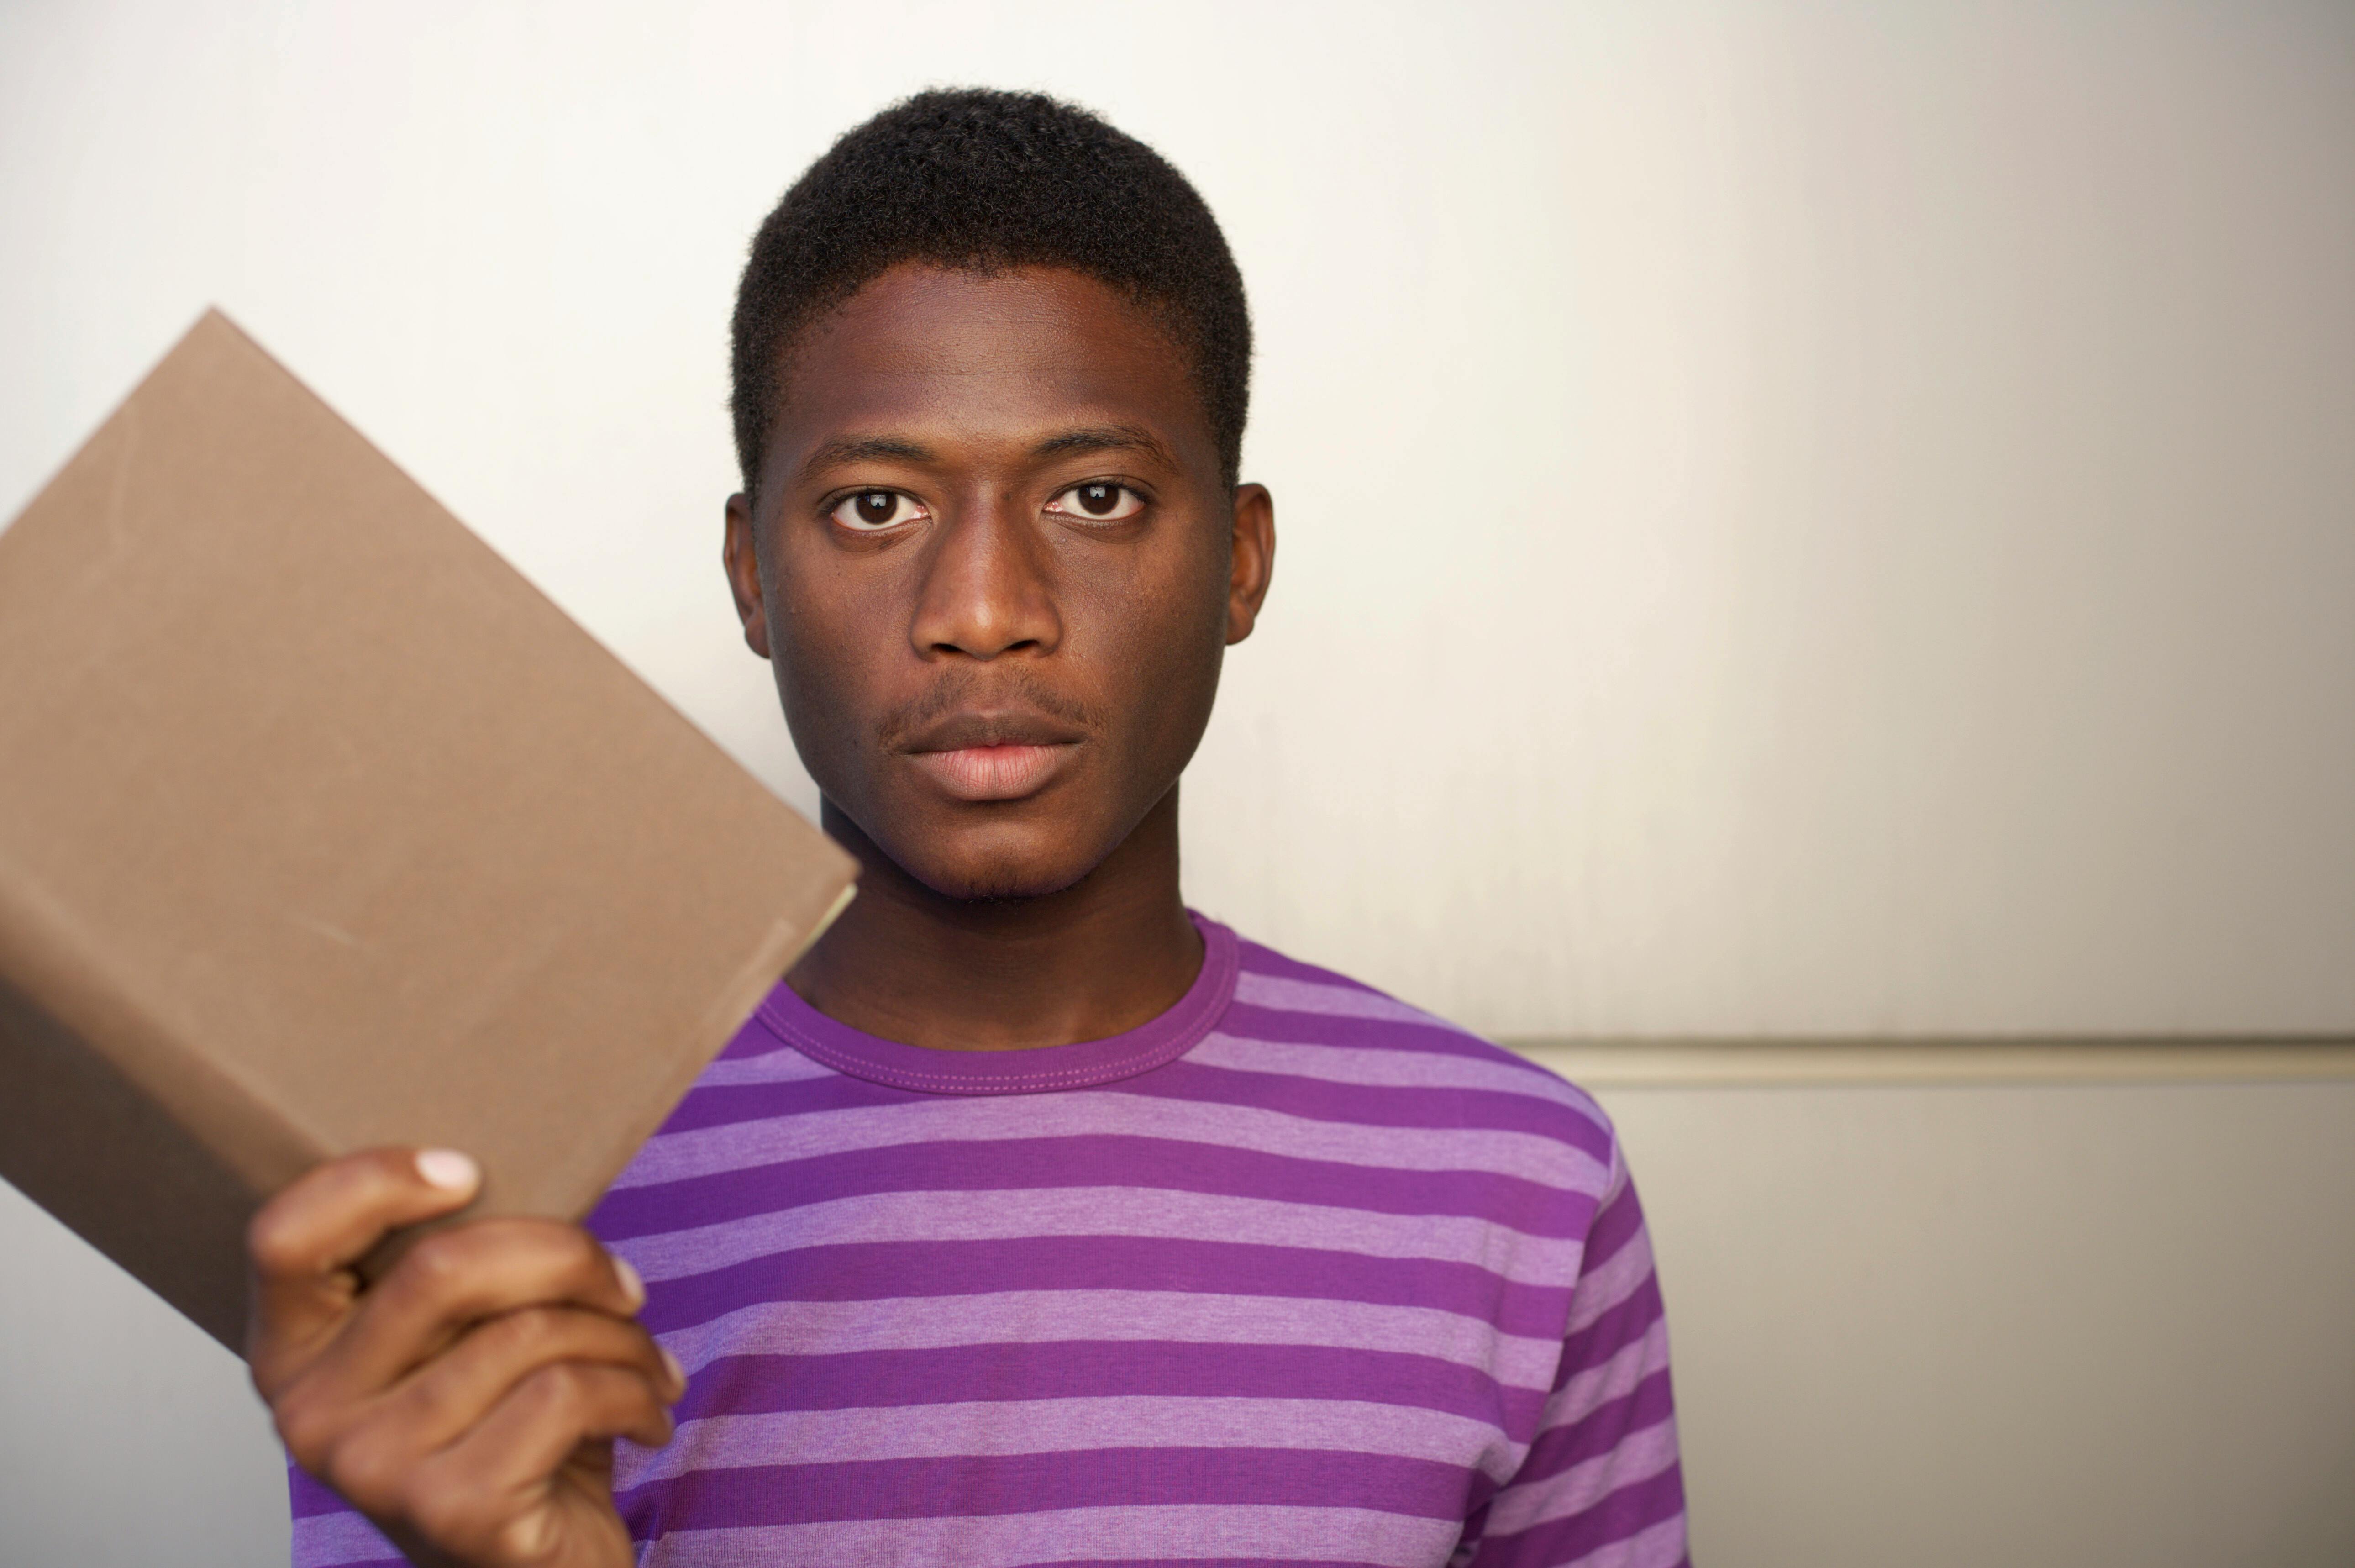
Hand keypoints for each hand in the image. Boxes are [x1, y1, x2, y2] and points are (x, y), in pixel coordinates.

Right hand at [246, 1148, 684, 1567]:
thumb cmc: (509, 1432)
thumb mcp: (464, 1342)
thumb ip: (454, 1273)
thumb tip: (509, 1176)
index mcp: (294, 1353)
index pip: (286, 1236)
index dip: (372, 1180)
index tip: (467, 1170)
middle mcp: (310, 1414)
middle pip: (444, 1268)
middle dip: (566, 1256)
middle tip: (625, 1284)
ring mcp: (373, 1468)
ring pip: (527, 1332)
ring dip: (619, 1336)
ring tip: (644, 1362)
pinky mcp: (451, 1511)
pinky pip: (565, 1393)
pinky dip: (633, 1389)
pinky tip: (649, 1414)